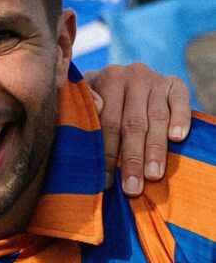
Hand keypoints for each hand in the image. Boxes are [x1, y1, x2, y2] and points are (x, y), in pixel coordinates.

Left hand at [84, 64, 190, 194]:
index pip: (108, 122)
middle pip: (133, 124)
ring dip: (155, 149)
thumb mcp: (82, 99)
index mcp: (107, 79)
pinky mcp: (175, 83)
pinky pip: (181, 101)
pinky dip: (181, 119)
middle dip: (132, 159)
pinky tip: (177, 138)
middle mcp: (133, 76)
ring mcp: (155, 79)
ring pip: (157, 118)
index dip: (107, 153)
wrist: (121, 79)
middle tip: (132, 187)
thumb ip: (84, 104)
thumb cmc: (97, 100)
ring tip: (153, 175)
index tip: (106, 181)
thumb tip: (97, 104)